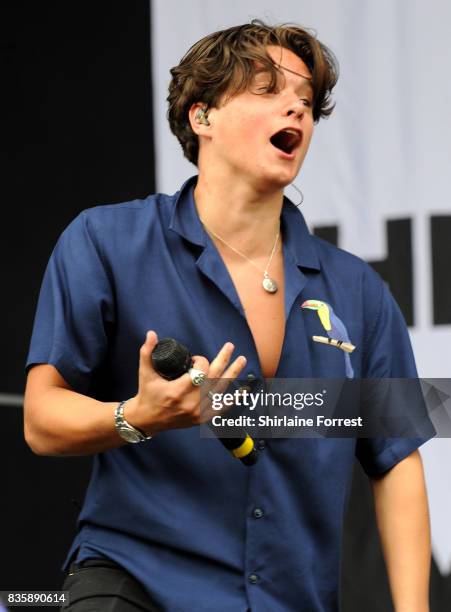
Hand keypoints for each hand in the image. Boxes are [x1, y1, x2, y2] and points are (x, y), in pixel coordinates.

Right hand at [124, 331, 246, 435]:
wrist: (147, 420)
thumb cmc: (147, 394)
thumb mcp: (145, 372)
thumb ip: (147, 352)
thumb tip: (151, 333)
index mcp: (177, 391)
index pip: (199, 370)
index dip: (200, 360)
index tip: (194, 359)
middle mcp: (190, 403)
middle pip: (213, 377)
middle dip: (223, 360)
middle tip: (230, 346)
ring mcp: (198, 412)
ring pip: (220, 391)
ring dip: (233, 374)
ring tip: (242, 360)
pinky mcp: (201, 419)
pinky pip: (221, 408)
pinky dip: (233, 399)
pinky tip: (243, 390)